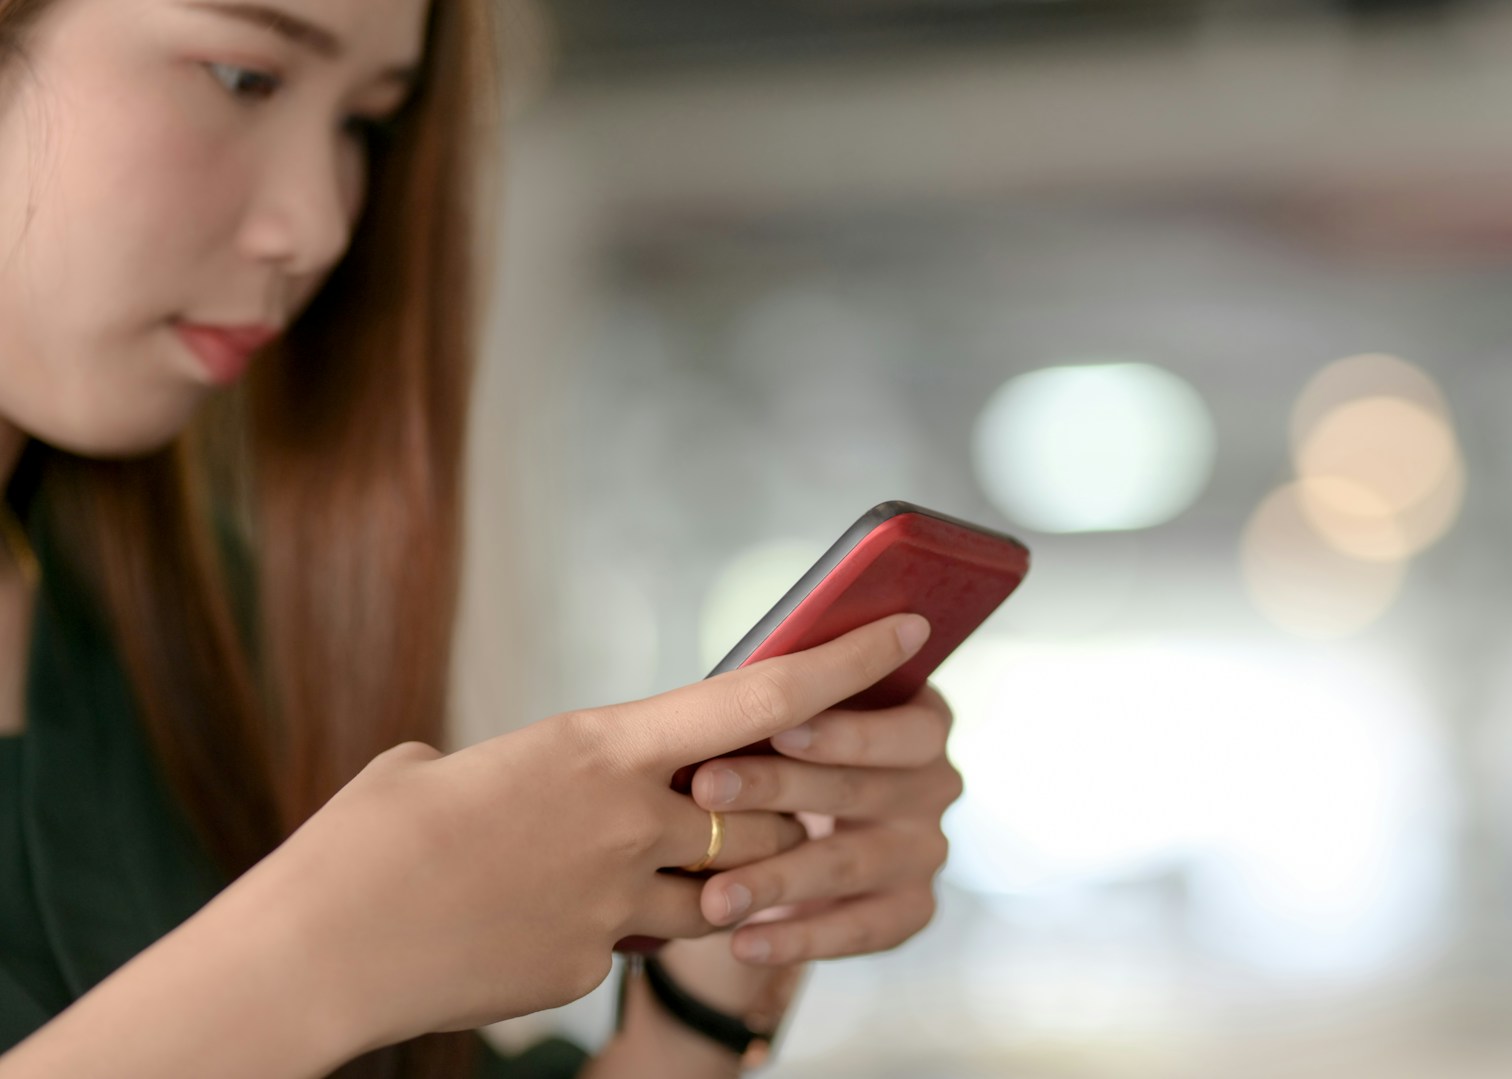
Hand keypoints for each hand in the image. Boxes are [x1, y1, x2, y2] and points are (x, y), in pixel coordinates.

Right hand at [208, 613, 932, 1060]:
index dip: (843, 663)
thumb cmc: (367, 839)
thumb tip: (564, 781)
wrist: (316, 950)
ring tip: (621, 863)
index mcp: (597, 745)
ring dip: (708, 873)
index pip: (758, 698)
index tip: (907, 632)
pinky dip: (610, 931)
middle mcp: (626, 822)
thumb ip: (539, 767)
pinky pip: (636, 944)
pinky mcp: (588, 967)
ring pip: (719, 886)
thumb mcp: (455, 767)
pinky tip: (528, 924)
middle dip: (766, 807)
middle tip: (736, 797)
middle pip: (760, 810)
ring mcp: (615, 905)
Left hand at [685, 683, 961, 964]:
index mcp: (923, 723)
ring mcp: (926, 852)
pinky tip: (744, 943)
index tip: (777, 728)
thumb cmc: (795, 752)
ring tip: (714, 895)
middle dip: (777, 789)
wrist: (805, 830)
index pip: (905, 729)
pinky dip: (798, 940)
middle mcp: (936, 786)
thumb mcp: (800, 717)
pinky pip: (856, 930)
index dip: (843, 733)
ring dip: (777, 879)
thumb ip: (788, 705)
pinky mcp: (911, 910)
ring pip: (848, 865)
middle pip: (860, 791)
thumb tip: (731, 693)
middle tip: (706, 789)